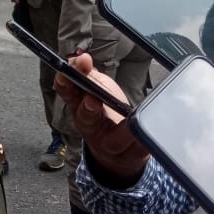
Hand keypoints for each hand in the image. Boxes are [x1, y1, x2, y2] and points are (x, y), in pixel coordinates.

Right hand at [54, 53, 147, 184]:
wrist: (118, 150)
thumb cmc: (107, 112)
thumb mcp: (97, 89)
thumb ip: (89, 74)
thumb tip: (81, 58)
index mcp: (79, 106)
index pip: (67, 93)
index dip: (66, 83)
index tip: (73, 70)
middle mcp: (90, 127)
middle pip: (85, 119)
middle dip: (88, 109)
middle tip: (92, 99)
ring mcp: (109, 143)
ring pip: (113, 140)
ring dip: (121, 130)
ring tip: (130, 120)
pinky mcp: (129, 154)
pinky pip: (137, 149)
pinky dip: (143, 142)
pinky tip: (148, 134)